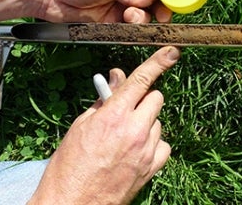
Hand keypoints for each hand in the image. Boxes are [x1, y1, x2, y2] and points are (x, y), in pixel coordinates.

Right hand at [27, 46, 179, 204]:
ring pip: (157, 121)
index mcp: (114, 115)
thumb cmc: (71, 163)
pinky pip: (162, 143)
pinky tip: (137, 149)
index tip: (171, 52)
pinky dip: (152, 142)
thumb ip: (106, 98)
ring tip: (126, 135)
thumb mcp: (83, 123)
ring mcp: (147, 150)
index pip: (140, 80)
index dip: (157, 63)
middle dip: (143, 98)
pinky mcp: (153, 167)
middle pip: (156, 98)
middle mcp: (135, 130)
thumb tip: (118, 77)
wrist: (74, 203)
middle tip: (127, 108)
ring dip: (146, 121)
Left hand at [37, 0, 171, 22]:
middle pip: (153, 4)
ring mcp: (120, 10)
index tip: (175, 0)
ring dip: (140, 19)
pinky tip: (126, 25)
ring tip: (128, 16)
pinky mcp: (111, 25)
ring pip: (142, 18)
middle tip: (160, 15)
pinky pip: (128, 30)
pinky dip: (131, 30)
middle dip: (158, 10)